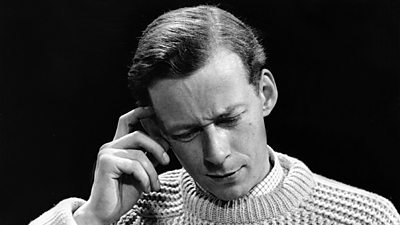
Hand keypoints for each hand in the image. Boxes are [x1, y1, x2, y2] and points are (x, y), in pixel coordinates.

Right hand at [73, 107, 169, 224]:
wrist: (106, 213)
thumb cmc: (123, 193)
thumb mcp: (143, 172)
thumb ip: (150, 156)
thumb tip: (166, 141)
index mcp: (117, 146)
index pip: (126, 121)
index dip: (140, 112)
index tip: (153, 110)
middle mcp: (110, 146)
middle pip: (138, 135)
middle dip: (157, 147)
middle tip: (167, 161)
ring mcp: (107, 153)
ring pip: (140, 153)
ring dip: (152, 172)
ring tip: (154, 186)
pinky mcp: (107, 163)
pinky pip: (135, 165)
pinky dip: (145, 178)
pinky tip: (146, 188)